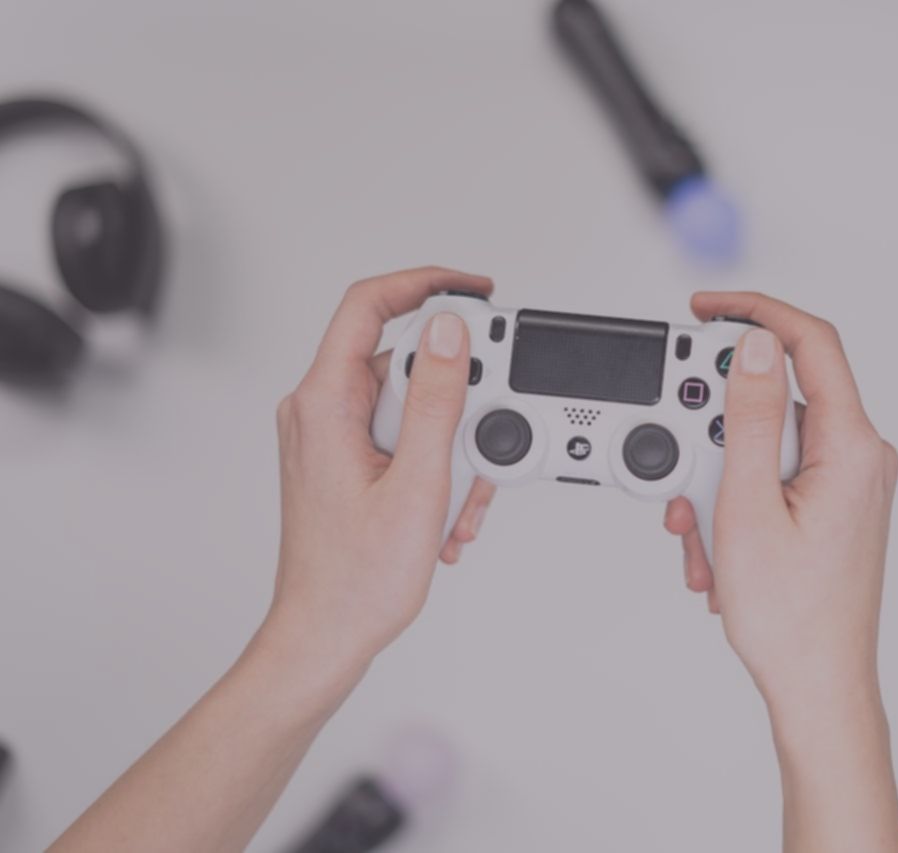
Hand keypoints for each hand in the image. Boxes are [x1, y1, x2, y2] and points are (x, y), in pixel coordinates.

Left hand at [270, 267, 496, 669]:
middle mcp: (320, 411)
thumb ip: (437, 401)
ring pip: (411, 407)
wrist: (325, 636)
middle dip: (458, 400)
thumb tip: (450, 334)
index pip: (368, 305)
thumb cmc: (355, 580)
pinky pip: (402, 437)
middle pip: (405, 363)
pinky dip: (435, 465)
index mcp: (324, 404)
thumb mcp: (417, 484)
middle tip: (482, 436)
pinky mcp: (346, 459)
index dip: (425, 284)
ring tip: (457, 500)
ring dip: (451, 447)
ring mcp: (331, 436)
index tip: (472, 291)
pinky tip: (443, 511)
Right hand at [665, 292, 897, 710]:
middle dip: (713, 431)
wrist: (818, 684)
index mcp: (852, 447)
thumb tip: (755, 347)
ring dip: (717, 477)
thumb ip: (748, 418)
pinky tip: (719, 545)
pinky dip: (735, 498)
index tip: (706, 308)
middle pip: (773, 399)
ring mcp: (848, 482)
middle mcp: (860, 457)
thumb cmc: (792, 617)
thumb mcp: (748, 507)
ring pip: (764, 444)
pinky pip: (774, 475)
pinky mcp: (832, 504)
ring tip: (702, 532)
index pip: (810, 343)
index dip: (754, 312)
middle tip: (682, 469)